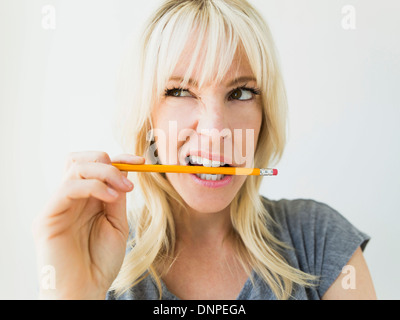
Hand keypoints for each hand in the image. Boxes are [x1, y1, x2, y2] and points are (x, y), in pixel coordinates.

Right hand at [32, 151, 143, 298]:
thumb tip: (123, 173)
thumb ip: (116, 199)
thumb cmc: (100, 262)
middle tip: (129, 179)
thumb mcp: (116, 224)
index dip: (118, 159)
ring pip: (75, 168)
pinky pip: (67, 188)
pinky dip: (93, 186)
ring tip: (123, 189)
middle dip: (108, 162)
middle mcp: (70, 199)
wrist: (85, 291)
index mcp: (85, 200)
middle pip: (81, 160)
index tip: (140, 161)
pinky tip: (110, 197)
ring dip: (104, 172)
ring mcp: (58, 206)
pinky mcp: (48, 217)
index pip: (95, 166)